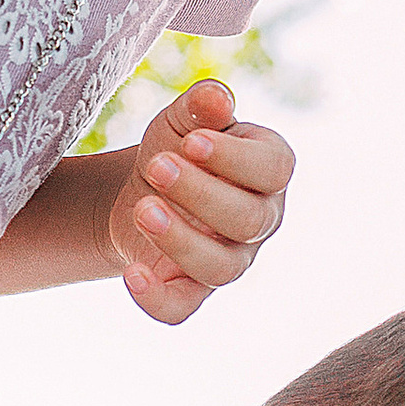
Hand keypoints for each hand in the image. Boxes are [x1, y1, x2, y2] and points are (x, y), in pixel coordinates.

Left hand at [102, 80, 292, 323]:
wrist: (145, 187)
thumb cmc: (178, 146)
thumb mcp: (183, 120)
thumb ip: (200, 107)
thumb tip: (214, 96)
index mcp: (270, 170)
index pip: (273, 170)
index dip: (234, 160)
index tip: (190, 141)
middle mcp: (260, 219)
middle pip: (247, 220)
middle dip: (199, 194)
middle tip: (156, 166)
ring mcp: (231, 258)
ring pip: (220, 268)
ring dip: (179, 241)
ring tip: (141, 209)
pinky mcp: (192, 288)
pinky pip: (183, 308)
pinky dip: (157, 300)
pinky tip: (132, 275)